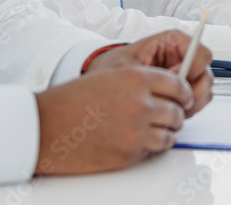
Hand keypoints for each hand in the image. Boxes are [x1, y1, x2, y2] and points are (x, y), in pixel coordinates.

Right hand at [33, 31, 213, 175]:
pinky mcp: (130, 152)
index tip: (184, 97)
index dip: (184, 92)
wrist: (46, 127)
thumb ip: (139, 82)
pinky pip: (155, 149)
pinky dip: (153, 146)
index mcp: (136, 78)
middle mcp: (141, 102)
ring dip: (166, 132)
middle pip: (177, 110)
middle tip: (170, 115)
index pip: (178, 84)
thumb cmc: (71, 102)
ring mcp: (137, 129)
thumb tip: (166, 90)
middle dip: (176, 113)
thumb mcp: (109, 77)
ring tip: (154, 130)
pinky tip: (140, 141)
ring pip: (171, 132)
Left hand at [91, 30, 212, 117]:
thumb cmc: (115, 69)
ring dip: (190, 104)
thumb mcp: (127, 68)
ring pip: (205, 90)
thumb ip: (152, 73)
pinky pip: (199, 100)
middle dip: (192, 93)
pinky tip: (170, 111)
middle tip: (173, 102)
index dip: (194, 70)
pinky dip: (188, 109)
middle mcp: (183, 56)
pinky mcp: (185, 88)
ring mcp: (186, 73)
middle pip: (206, 75)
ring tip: (168, 108)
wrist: (106, 81)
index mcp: (173, 42)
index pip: (201, 53)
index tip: (179, 81)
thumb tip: (176, 81)